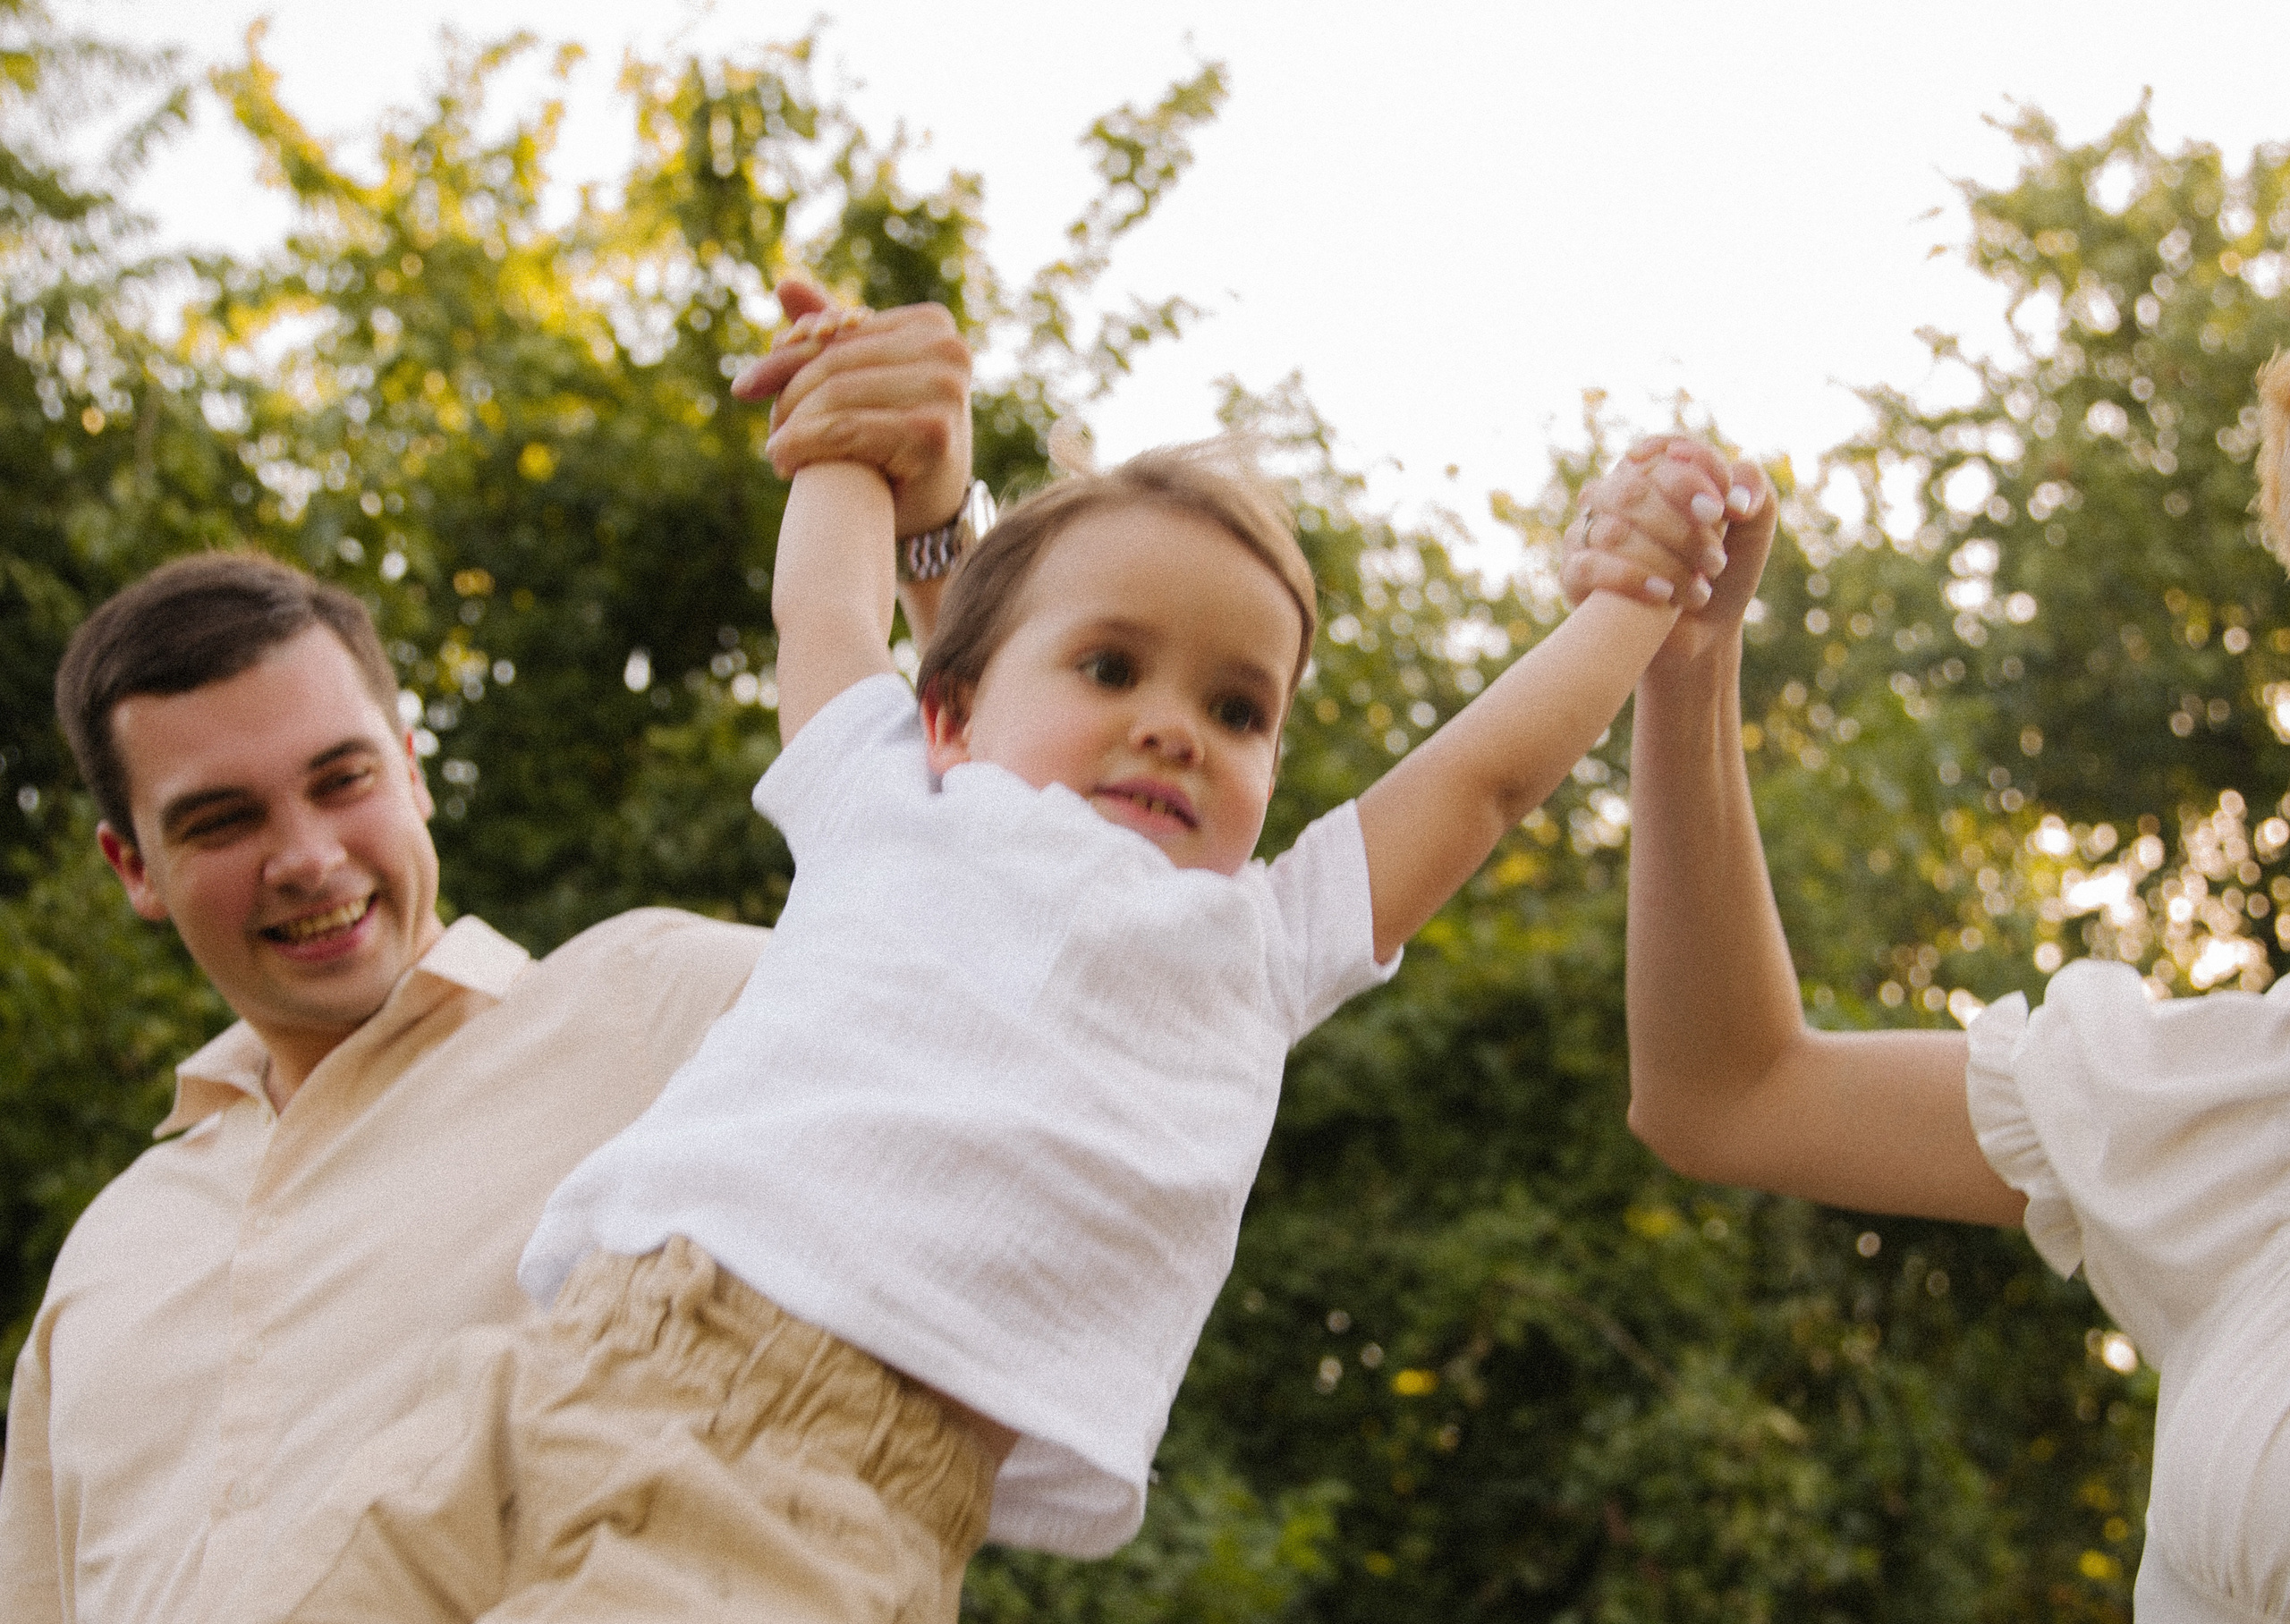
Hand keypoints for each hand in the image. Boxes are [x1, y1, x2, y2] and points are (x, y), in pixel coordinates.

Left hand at [730, 280, 974, 538]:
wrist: (930, 513)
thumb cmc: (895, 443)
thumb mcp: (864, 382)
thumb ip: (832, 335)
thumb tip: (784, 284)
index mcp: (932, 324)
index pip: (840, 333)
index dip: (786, 358)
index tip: (745, 387)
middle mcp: (948, 349)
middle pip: (835, 362)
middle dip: (788, 396)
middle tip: (770, 431)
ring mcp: (946, 389)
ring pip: (835, 395)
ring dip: (793, 426)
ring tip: (778, 453)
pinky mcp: (932, 431)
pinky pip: (844, 427)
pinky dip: (804, 444)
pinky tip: (784, 461)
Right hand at [1558, 435, 1741, 610]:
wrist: (1702, 633)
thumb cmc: (1723, 572)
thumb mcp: (1753, 526)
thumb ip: (1753, 490)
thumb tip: (1732, 498)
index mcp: (1652, 473)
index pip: (1662, 451)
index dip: (1692, 473)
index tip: (1722, 508)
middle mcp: (1614, 495)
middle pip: (1634, 490)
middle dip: (1681, 526)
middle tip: (1716, 559)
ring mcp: (1588, 532)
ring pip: (1613, 531)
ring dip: (1664, 561)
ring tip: (1700, 589)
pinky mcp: (1573, 573)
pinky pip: (1589, 566)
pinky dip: (1630, 579)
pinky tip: (1663, 594)